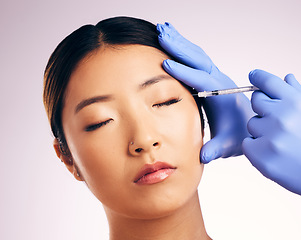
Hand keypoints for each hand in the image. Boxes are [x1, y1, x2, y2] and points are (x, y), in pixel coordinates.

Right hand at [157, 22, 253, 162]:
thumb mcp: (228, 144)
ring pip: (196, 55)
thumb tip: (204, 156)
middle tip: (161, 33)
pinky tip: (173, 42)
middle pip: (198, 60)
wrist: (246, 126)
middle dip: (179, 47)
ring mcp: (213, 77)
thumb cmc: (237, 134)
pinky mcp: (208, 77)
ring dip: (180, 42)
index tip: (166, 64)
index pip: (202, 80)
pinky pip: (196, 59)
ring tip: (163, 30)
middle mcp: (218, 81)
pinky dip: (183, 48)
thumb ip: (216, 149)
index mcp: (221, 94)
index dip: (185, 73)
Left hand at [242, 70, 300, 194]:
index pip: (268, 82)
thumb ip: (299, 94)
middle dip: (264, 108)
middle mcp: (282, 117)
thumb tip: (286, 78)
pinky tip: (275, 153)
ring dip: (262, 130)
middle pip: (255, 101)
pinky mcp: (261, 156)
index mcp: (296, 103)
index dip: (259, 77)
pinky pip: (247, 143)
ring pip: (252, 124)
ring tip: (282, 141)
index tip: (253, 75)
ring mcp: (270, 137)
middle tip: (278, 121)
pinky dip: (257, 148)